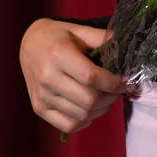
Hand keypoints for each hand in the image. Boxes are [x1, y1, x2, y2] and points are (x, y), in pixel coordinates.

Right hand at [19, 19, 132, 135]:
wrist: (29, 44)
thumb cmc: (57, 37)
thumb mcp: (78, 30)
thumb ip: (102, 38)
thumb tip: (128, 45)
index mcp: (58, 54)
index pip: (91, 78)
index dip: (113, 83)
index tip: (124, 82)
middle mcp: (47, 77)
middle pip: (88, 100)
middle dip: (110, 98)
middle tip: (116, 91)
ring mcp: (42, 95)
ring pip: (81, 115)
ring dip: (100, 110)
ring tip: (104, 98)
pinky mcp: (38, 107)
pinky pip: (68, 125)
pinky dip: (84, 121)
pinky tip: (89, 109)